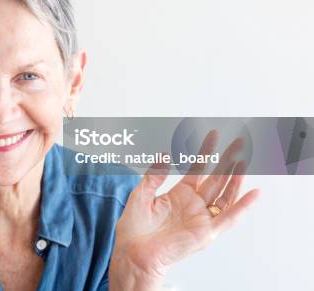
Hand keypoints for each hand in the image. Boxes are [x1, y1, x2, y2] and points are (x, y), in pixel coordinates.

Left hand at [110, 129, 260, 285]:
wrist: (133, 252)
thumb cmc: (134, 229)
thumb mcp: (141, 194)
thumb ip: (154, 175)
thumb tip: (164, 154)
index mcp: (178, 194)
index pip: (197, 169)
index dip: (205, 152)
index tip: (212, 135)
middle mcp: (193, 205)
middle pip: (215, 179)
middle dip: (227, 160)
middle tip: (238, 144)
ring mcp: (201, 218)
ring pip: (225, 194)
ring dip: (236, 178)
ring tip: (244, 160)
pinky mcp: (206, 232)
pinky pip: (229, 218)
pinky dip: (243, 206)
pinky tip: (254, 193)